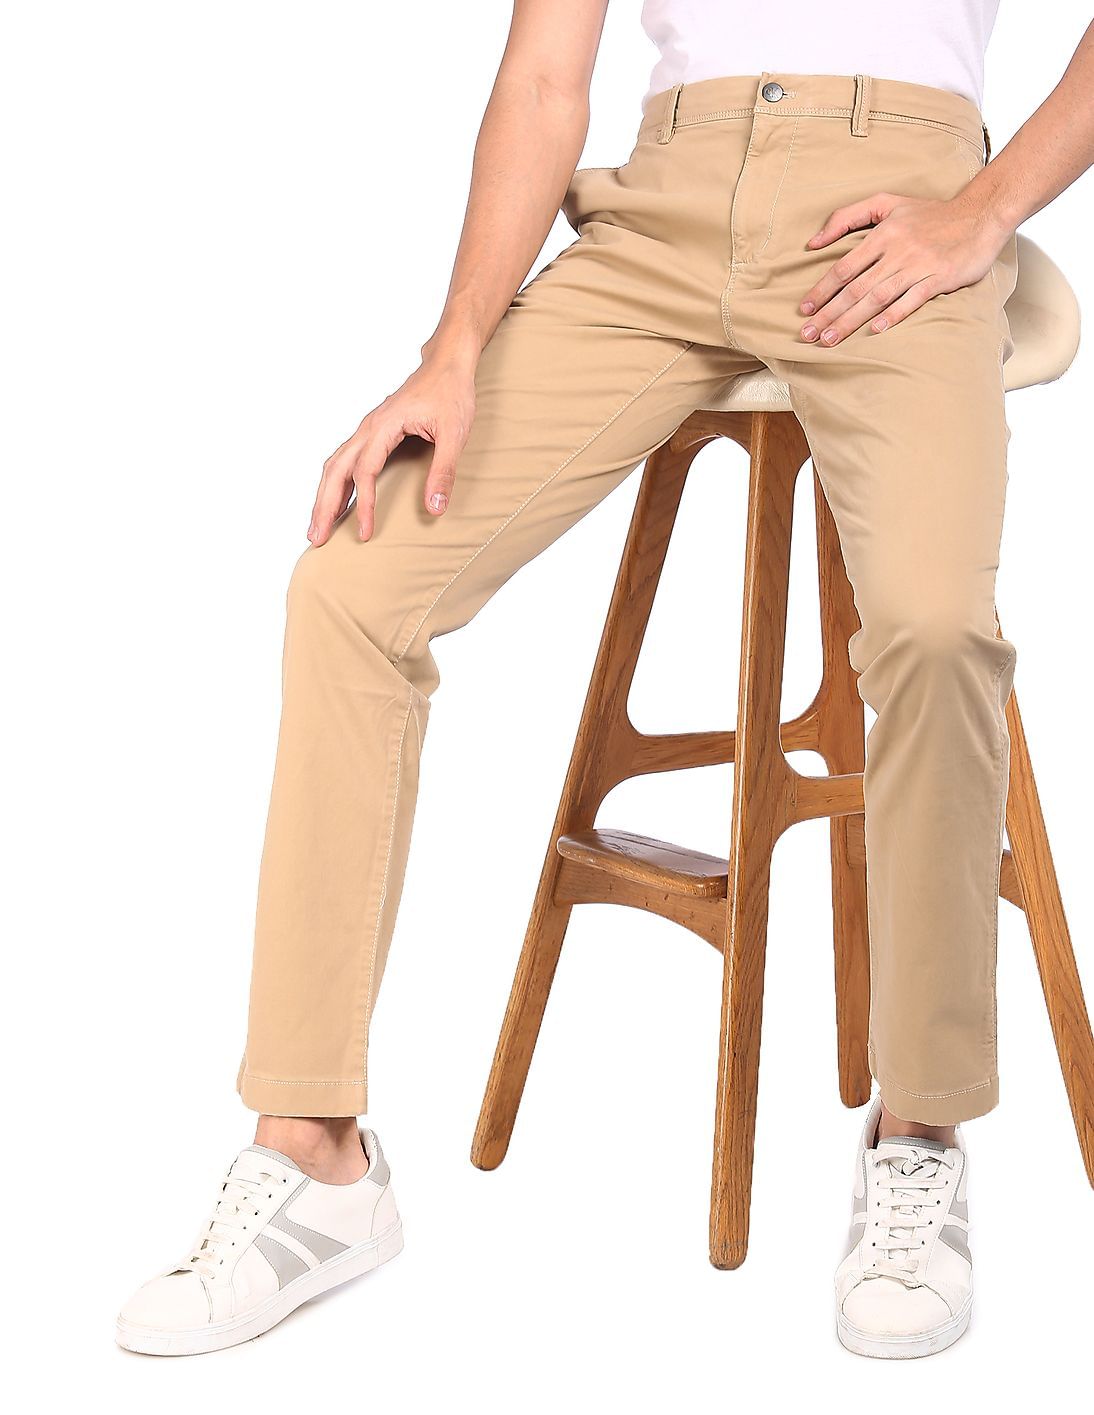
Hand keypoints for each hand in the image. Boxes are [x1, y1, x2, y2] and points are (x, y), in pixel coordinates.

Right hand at [308, 342, 477, 544]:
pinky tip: (337, 503)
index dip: (364, 505)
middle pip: (335, 470)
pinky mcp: (372, 433)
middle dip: (324, 506)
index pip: (365, 472)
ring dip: (324, 496)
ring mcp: (367, 430)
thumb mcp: (455, 434)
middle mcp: (368, 428)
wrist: (447, 365)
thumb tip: (435, 508)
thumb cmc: (451, 393)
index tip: (365, 533)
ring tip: (317, 527)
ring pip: (334, 465)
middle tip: (317, 538)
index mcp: (384, 426)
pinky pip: (344, 460)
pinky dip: (335, 483)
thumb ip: (444, 471)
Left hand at [798, 191, 1009, 346]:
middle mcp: (897, 250)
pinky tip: (875, 330)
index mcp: (882, 234)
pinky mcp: (939, 278)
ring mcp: (919, 266)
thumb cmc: (929, 213)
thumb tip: (814, 242)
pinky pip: (912, 300)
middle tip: (808, 334)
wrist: (980, 214)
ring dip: (850, 321)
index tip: (804, 309)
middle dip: (828, 314)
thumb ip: (847, 217)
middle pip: (855, 288)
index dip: (822, 290)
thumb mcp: (887, 203)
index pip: (844, 267)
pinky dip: (893, 315)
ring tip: (829, 340)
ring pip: (877, 297)